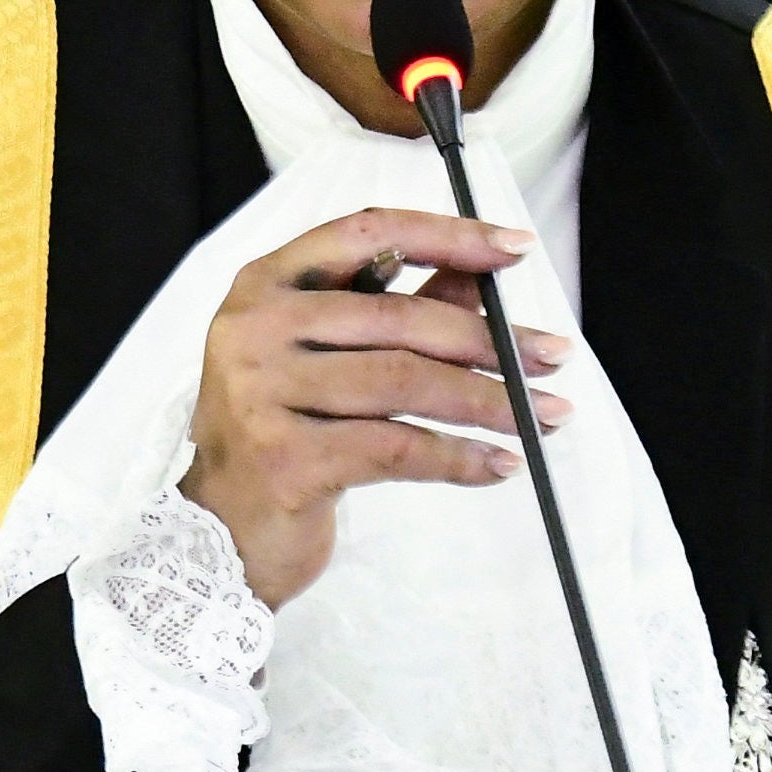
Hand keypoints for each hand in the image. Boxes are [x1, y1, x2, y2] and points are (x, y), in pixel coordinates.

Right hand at [181, 207, 568, 607]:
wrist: (219, 537)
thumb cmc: (281, 437)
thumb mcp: (327, 361)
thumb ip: (396, 310)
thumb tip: (482, 277)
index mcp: (263, 286)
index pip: (365, 234)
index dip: (447, 236)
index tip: (515, 251)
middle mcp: (254, 329)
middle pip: (398, 317)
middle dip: (491, 338)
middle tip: (552, 357)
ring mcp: (263, 394)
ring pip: (405, 383)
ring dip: (489, 401)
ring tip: (543, 415)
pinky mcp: (286, 458)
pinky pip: (397, 448)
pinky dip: (459, 457)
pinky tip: (498, 463)